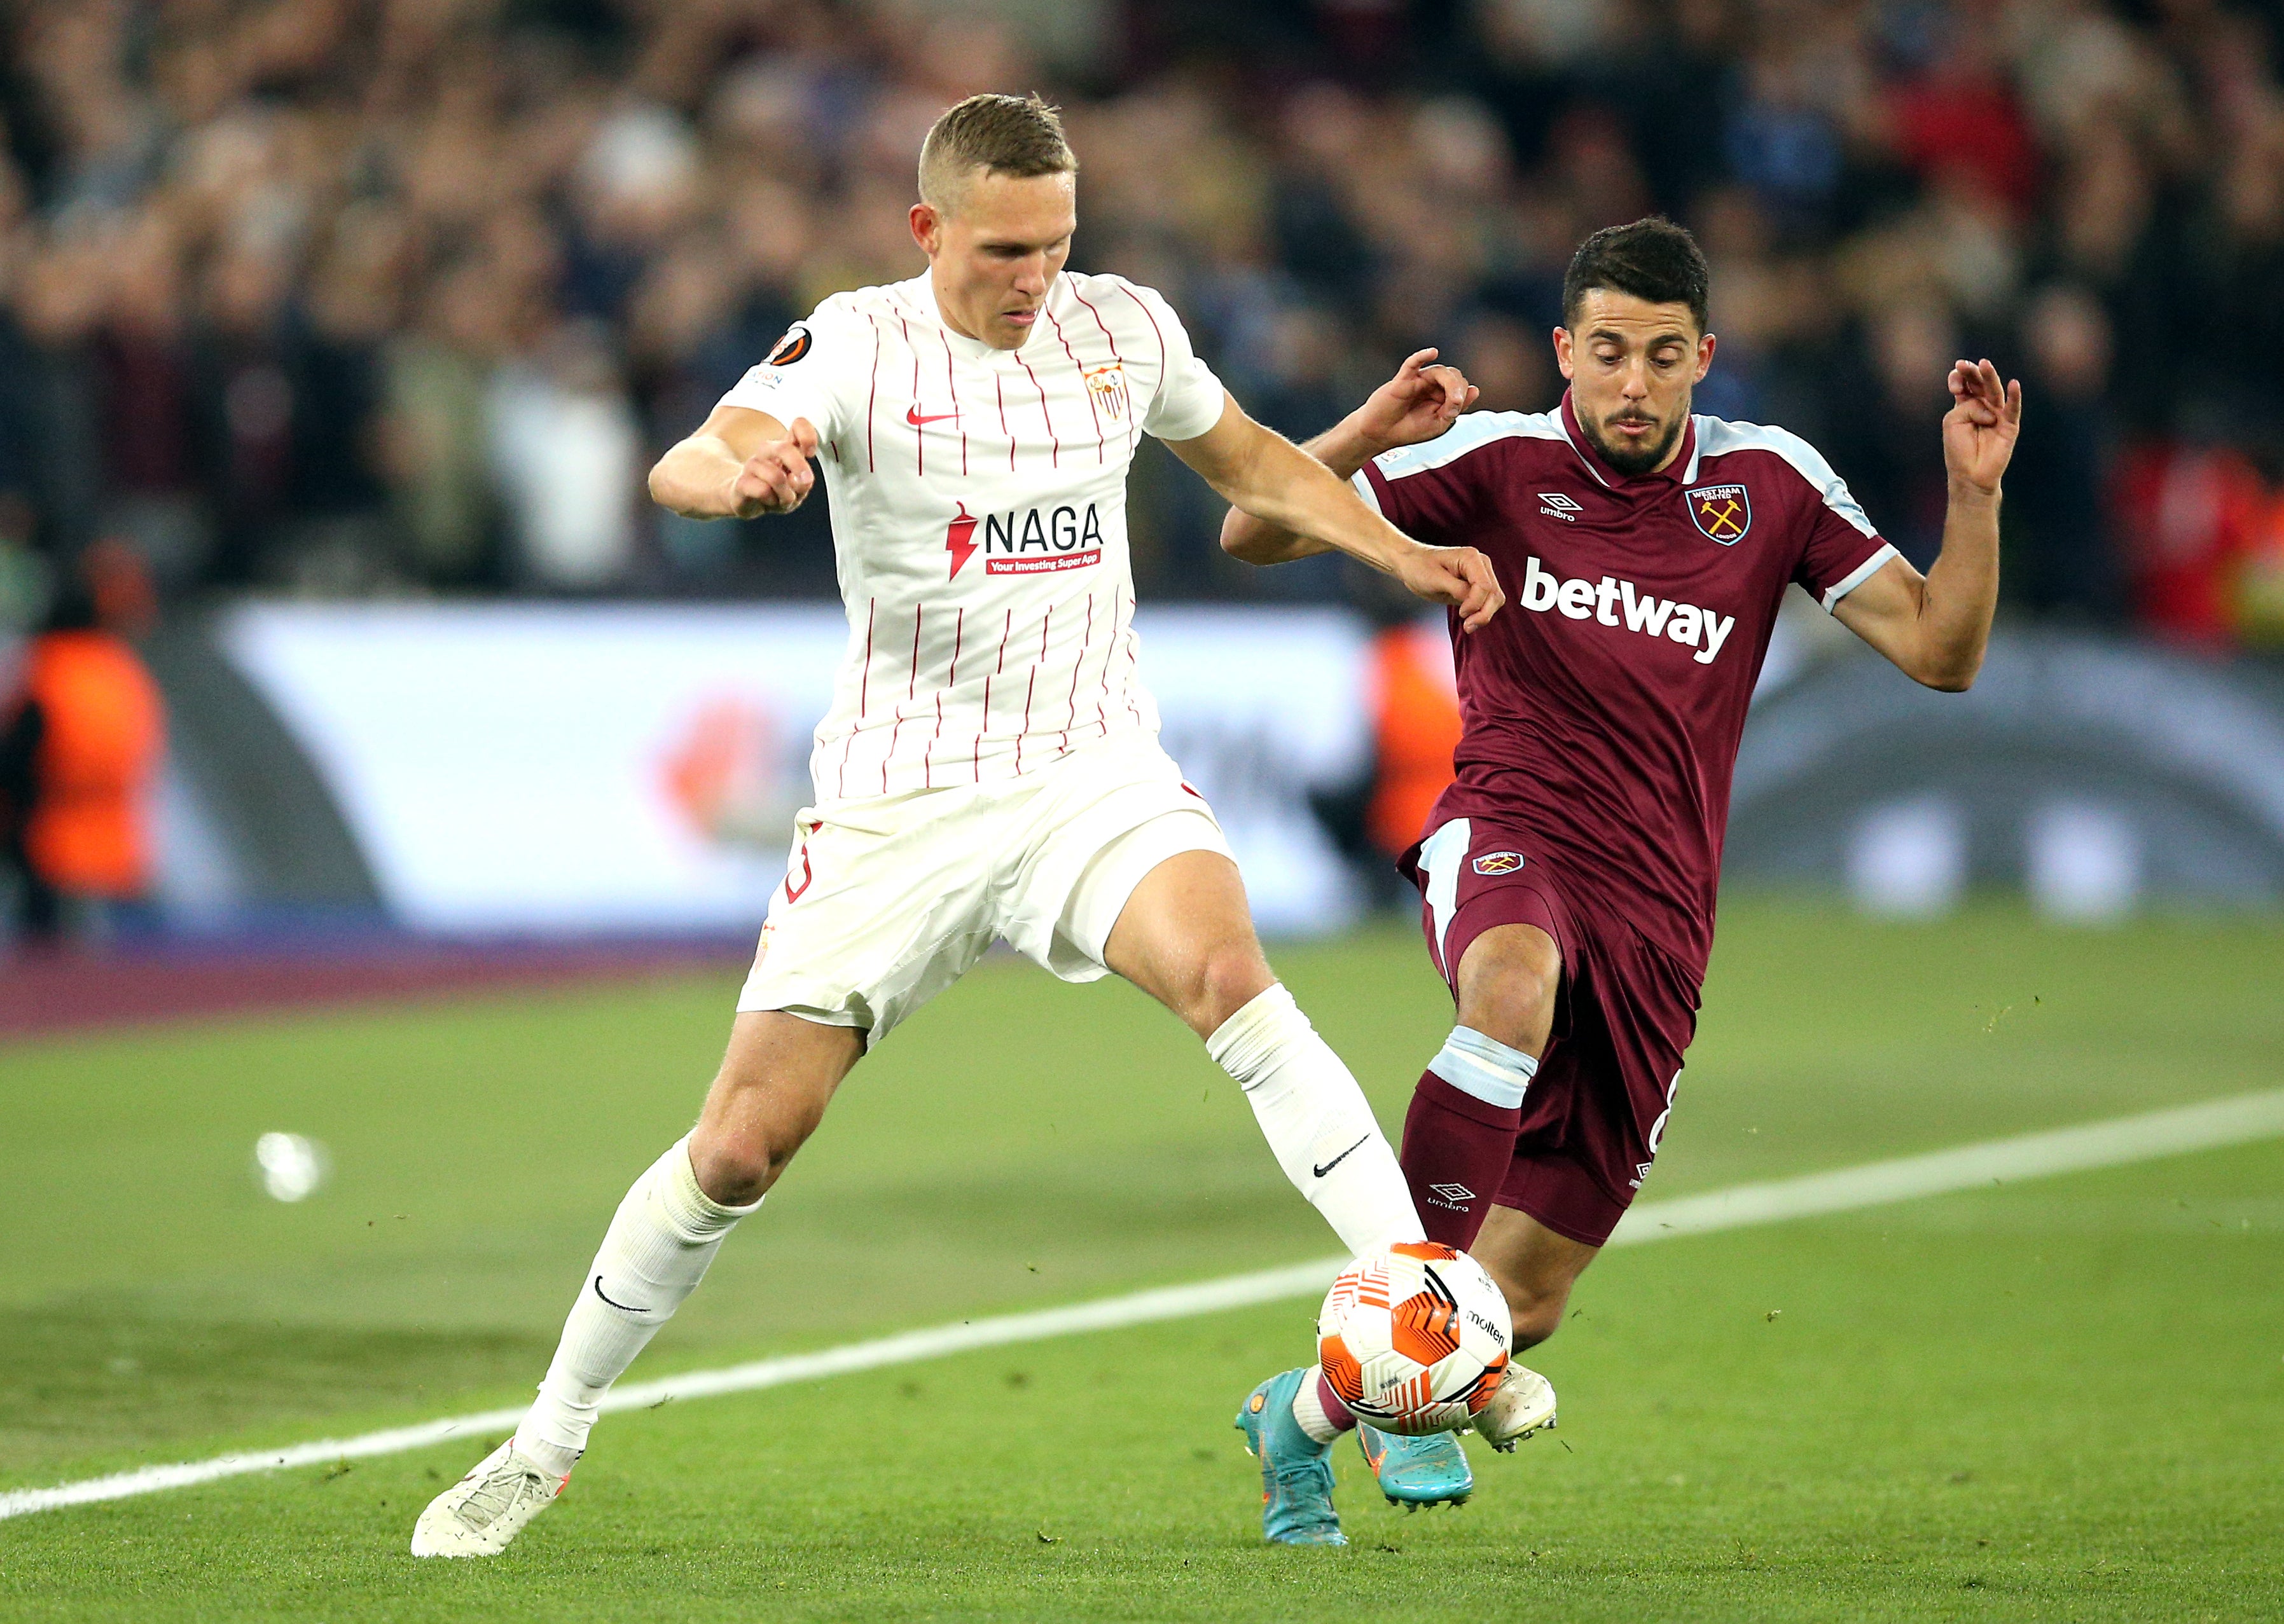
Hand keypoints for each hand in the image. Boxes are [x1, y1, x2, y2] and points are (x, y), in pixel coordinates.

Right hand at [725, 417, 819, 515]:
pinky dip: (771, 501)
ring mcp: (752, 465)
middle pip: (784, 448)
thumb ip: (804, 483)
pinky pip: (763, 491)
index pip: (798, 425)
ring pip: (776, 477)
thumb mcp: (797, 489)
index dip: (807, 436)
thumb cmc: (776, 491)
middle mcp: (768, 451)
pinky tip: (767, 502)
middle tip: (806, 482)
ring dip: (786, 495)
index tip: (810, 453)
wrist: (746, 502)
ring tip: (782, 500)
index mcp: (786, 447)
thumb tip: (800, 480)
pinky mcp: (742, 482)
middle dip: (799, 467)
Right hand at [1353, 349, 1478, 452]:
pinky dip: (1422, 356)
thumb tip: (1474, 389)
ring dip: (1449, 382)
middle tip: (1454, 403)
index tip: (1455, 410)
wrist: (1381, 434)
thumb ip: (1454, 408)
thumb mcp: (1438, 424)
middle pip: (1453, 375)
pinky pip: (1413, 363)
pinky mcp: (1403, 380)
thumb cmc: (1407, 429)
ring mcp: (1417, 381)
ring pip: (1440, 371)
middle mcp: (1431, 385)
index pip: (1460, 385)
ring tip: (1452, 398)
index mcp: (1441, 396)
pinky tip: (1432, 352)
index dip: (1462, 394)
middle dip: (1458, 388)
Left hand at [1391, 540, 1503, 631]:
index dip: (1475, 603)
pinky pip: (1488, 603)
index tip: (1461, 613)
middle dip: (1484, 613)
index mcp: (1471, 557)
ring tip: (1467, 626)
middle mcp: (1481, 564)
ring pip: (1495, 600)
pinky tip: (1469, 621)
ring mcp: (1481, 575)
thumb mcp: (1435, 579)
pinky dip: (1481, 614)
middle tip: (1467, 627)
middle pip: (1495, 594)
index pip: (1484, 585)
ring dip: (1484, 615)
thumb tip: (1472, 602)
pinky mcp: (1478, 587)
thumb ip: (1456, 589)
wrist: (1413, 564)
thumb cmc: (1420, 568)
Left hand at [1942, 359, 2021, 496]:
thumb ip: (1966, 407)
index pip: (1964, 384)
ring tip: (1985, 364)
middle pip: (1980, 384)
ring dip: (1990, 377)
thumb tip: (1990, 409)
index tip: (1954, 386)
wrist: (1970, 475)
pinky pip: (2013, 408)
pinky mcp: (2010, 425)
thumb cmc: (1958, 449)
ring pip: (1995, 392)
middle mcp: (1983, 406)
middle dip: (1972, 373)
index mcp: (1966, 405)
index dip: (1959, 379)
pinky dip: (2014, 397)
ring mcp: (1998, 414)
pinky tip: (2014, 384)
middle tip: (1964, 364)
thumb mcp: (1953, 422)